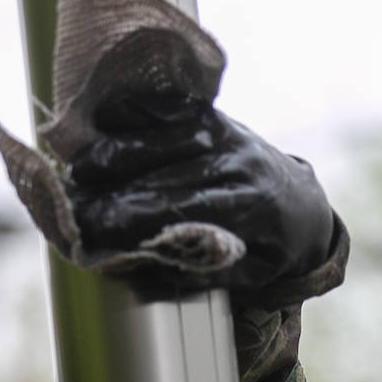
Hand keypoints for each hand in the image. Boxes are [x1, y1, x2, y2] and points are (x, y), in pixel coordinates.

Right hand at [64, 93, 336, 293]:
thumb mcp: (256, 271)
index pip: (184, 209)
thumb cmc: (273, 246)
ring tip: (78, 172)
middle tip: (77, 210)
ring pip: (163, 138)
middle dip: (117, 193)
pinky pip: (168, 111)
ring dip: (116, 153)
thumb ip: (211, 269)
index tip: (98, 232)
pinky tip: (99, 129)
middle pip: (167, 174)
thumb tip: (156, 265)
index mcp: (254, 206)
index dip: (137, 219)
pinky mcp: (215, 115)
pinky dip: (132, 119)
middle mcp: (241, 163)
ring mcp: (228, 133)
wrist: (303, 202)